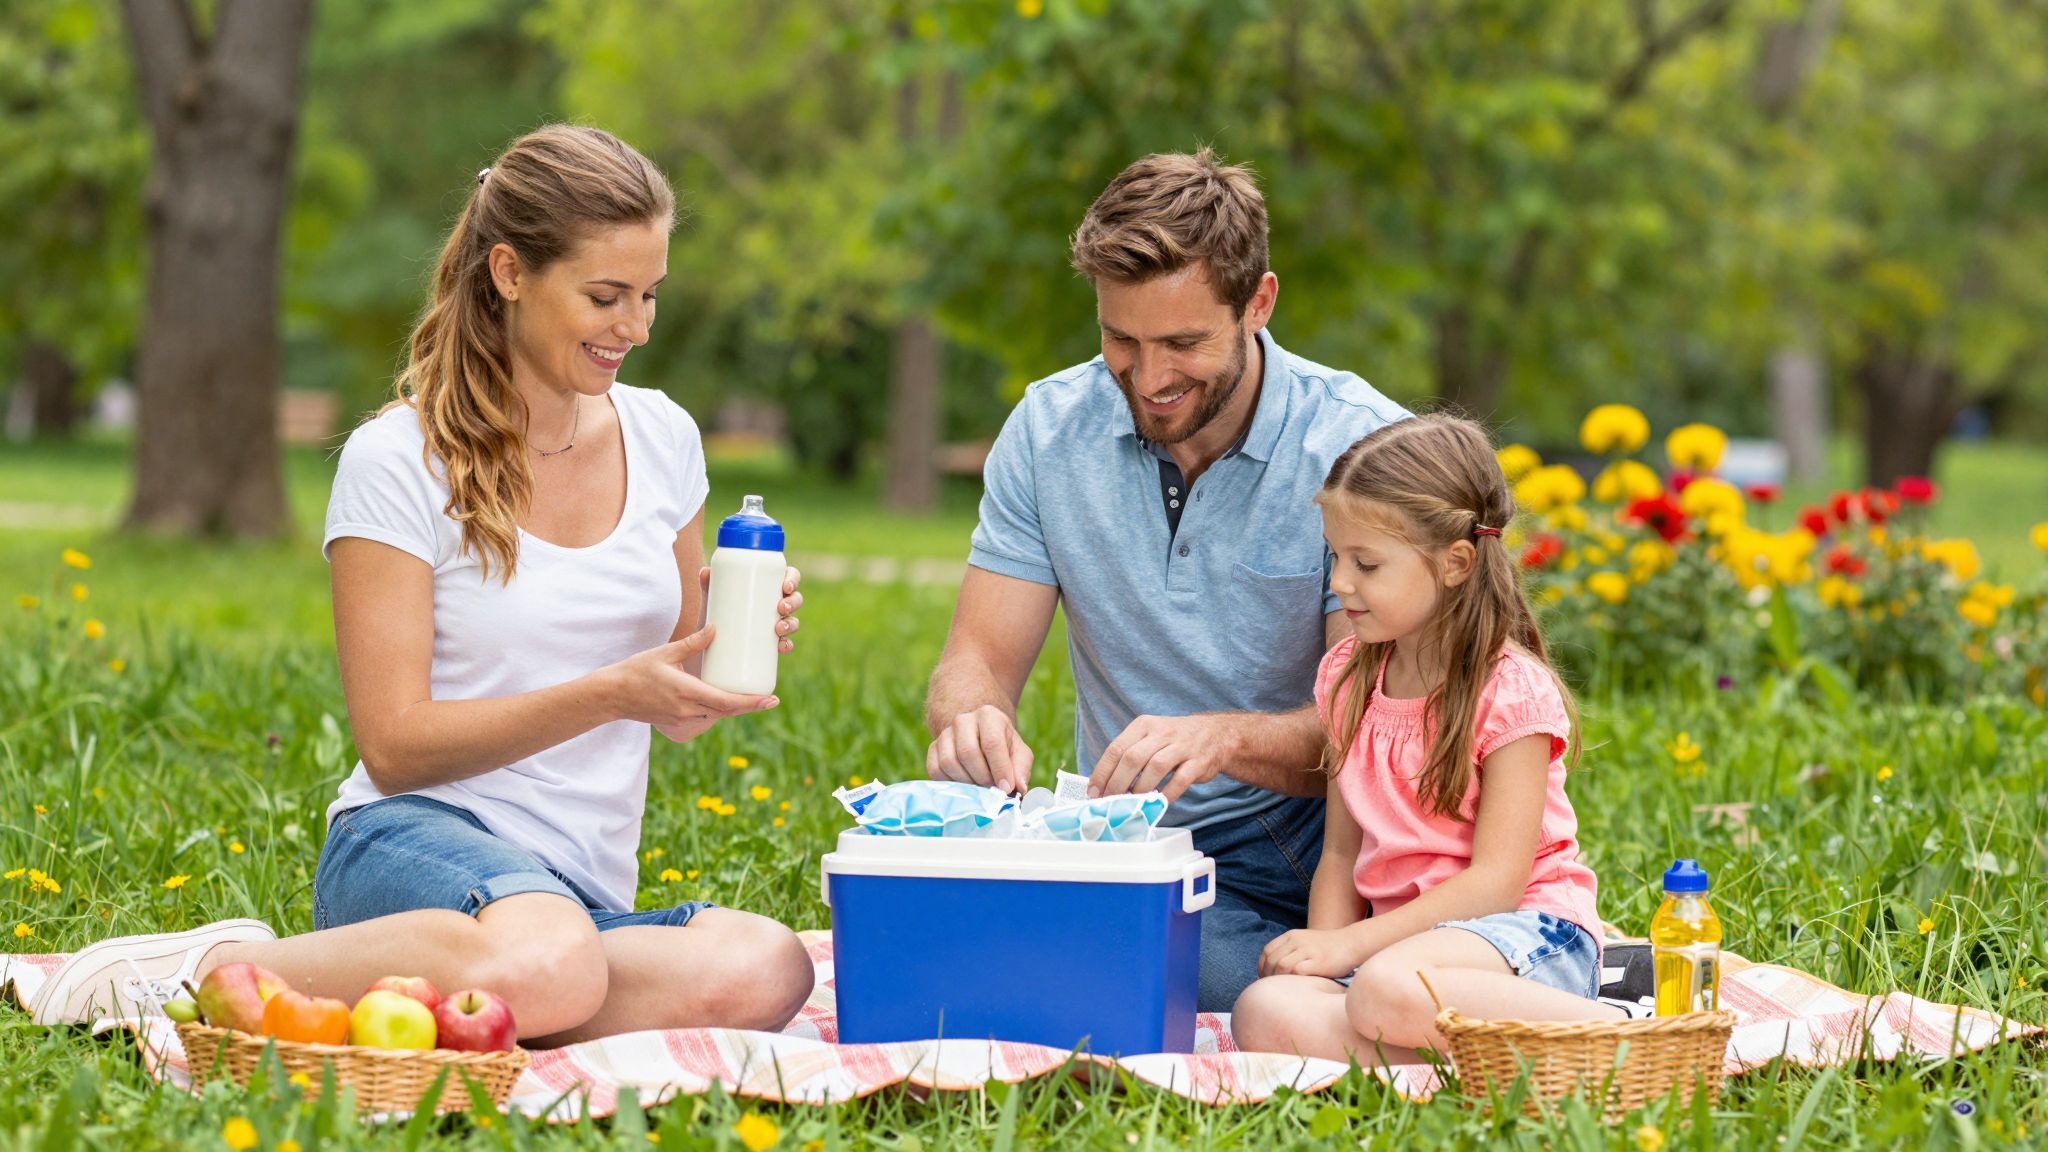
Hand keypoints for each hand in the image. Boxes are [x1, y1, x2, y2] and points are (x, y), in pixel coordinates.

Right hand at [604, 626, 777, 742]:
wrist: (612, 695)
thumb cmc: (637, 670)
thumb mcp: (665, 653)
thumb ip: (692, 642)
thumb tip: (715, 627)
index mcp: (687, 692)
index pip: (727, 701)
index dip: (751, 702)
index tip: (770, 699)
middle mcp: (687, 710)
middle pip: (728, 712)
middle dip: (750, 707)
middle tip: (770, 699)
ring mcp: (682, 719)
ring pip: (718, 715)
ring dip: (736, 709)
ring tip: (755, 699)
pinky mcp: (677, 722)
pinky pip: (705, 717)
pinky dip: (720, 710)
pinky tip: (729, 702)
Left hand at [698, 565, 803, 653]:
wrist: (708, 637)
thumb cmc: (717, 608)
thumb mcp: (713, 596)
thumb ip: (709, 583)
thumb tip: (704, 572)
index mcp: (769, 585)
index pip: (790, 576)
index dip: (793, 579)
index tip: (785, 586)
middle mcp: (777, 603)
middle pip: (795, 599)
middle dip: (793, 603)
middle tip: (781, 608)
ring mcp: (776, 623)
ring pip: (793, 621)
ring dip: (792, 624)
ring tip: (779, 628)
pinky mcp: (771, 643)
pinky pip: (786, 643)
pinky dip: (787, 645)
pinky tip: (782, 647)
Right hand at [926, 704, 1035, 793]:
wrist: (980, 738)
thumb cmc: (1003, 748)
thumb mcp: (1019, 753)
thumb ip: (1021, 768)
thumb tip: (1019, 787)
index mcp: (988, 715)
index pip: (992, 743)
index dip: (999, 769)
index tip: (1006, 788)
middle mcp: (963, 720)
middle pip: (967, 752)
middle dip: (982, 777)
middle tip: (992, 789)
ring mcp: (945, 733)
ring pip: (949, 762)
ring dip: (966, 782)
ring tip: (980, 787)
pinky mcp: (933, 748)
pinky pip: (936, 770)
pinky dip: (951, 783)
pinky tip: (965, 785)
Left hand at [1089, 713, 1238, 800]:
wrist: (1217, 734)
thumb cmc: (1174, 741)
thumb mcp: (1150, 737)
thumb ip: (1129, 754)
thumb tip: (1103, 783)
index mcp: (1144, 725)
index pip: (1116, 748)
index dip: (1102, 772)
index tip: (1094, 792)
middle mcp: (1162, 732)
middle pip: (1133, 758)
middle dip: (1117, 783)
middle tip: (1110, 801)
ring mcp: (1182, 746)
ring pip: (1155, 767)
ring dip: (1140, 789)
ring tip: (1133, 803)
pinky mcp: (1198, 761)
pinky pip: (1180, 780)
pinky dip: (1167, 794)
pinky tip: (1159, 803)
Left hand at [1259, 928, 1368, 978]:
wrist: (1351, 943)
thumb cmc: (1328, 948)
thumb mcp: (1305, 942)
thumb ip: (1290, 951)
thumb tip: (1274, 970)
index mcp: (1292, 936)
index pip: (1267, 951)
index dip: (1262, 967)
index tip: (1264, 979)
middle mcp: (1297, 941)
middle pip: (1272, 959)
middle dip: (1267, 976)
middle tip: (1271, 989)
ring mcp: (1307, 950)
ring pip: (1281, 965)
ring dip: (1278, 979)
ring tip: (1281, 990)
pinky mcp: (1318, 961)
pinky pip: (1297, 971)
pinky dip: (1292, 980)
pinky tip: (1294, 988)